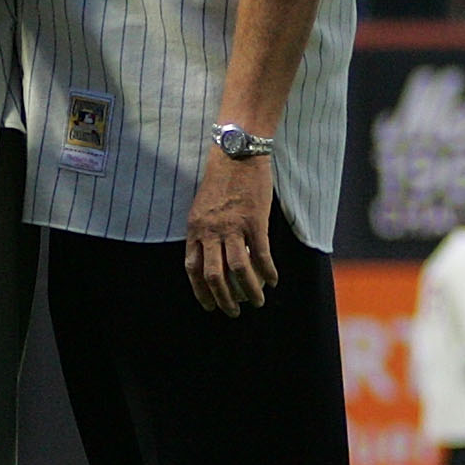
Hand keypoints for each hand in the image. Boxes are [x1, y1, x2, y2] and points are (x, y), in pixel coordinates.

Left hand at [184, 149, 278, 313]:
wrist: (237, 153)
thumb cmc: (221, 180)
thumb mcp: (202, 207)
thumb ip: (203, 232)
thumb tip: (210, 257)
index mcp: (195, 228)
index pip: (192, 268)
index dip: (200, 291)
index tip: (208, 306)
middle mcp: (210, 231)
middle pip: (214, 276)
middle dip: (223, 299)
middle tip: (233, 311)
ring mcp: (233, 227)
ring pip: (239, 270)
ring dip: (249, 291)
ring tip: (257, 302)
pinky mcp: (255, 222)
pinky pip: (262, 255)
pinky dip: (268, 272)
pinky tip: (273, 280)